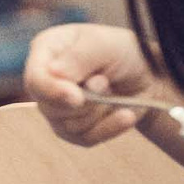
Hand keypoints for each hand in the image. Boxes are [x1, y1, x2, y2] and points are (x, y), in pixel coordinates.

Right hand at [24, 23, 155, 146]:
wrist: (148, 77)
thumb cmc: (124, 52)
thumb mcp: (105, 44)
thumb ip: (79, 57)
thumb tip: (54, 73)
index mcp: (46, 51)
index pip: (35, 78)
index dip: (52, 91)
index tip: (77, 98)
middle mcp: (46, 80)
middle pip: (49, 106)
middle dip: (85, 100)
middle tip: (105, 81)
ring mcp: (57, 107)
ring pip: (67, 125)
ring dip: (98, 111)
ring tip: (113, 92)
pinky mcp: (72, 128)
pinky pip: (84, 138)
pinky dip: (108, 128)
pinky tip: (124, 114)